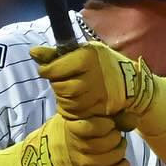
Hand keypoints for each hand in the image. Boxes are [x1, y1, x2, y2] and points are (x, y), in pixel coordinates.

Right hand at [17, 114, 129, 165]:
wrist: (41, 156)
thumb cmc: (65, 132)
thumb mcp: (78, 117)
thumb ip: (105, 115)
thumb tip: (133, 119)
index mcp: (71, 126)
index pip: (94, 126)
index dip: (108, 124)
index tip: (110, 123)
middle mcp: (74, 145)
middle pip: (105, 144)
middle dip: (116, 138)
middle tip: (115, 135)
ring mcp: (78, 162)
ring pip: (108, 159)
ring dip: (119, 152)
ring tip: (118, 147)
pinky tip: (124, 164)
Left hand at [30, 42, 151, 119]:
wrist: (132, 83)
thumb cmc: (103, 64)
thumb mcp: (83, 52)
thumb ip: (57, 54)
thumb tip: (33, 52)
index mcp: (87, 58)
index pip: (54, 69)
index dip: (47, 70)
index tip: (48, 70)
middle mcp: (92, 76)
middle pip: (61, 87)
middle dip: (58, 85)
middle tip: (63, 81)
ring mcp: (97, 94)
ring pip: (67, 102)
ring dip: (65, 98)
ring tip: (72, 90)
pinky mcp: (99, 109)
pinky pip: (76, 113)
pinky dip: (73, 109)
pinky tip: (78, 101)